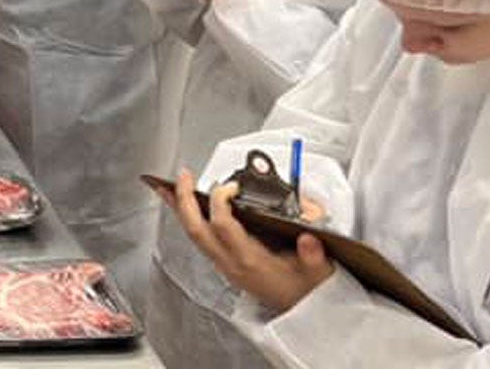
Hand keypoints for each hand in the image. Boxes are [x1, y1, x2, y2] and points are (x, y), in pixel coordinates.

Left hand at [169, 170, 333, 313]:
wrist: (304, 312)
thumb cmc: (307, 289)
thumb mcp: (318, 272)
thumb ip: (314, 256)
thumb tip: (308, 239)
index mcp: (251, 261)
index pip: (223, 226)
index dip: (221, 201)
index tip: (230, 185)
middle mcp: (232, 263)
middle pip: (196, 230)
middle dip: (184, 200)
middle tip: (182, 177)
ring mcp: (225, 265)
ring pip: (194, 235)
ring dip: (181, 209)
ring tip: (170, 187)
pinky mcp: (226, 265)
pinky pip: (200, 239)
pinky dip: (190, 220)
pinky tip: (189, 207)